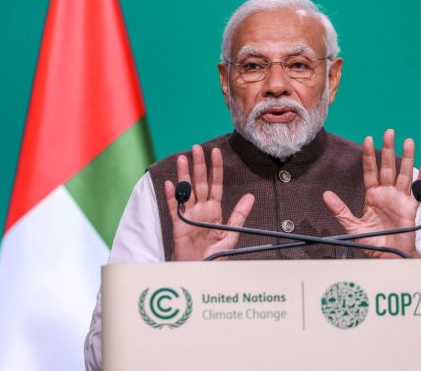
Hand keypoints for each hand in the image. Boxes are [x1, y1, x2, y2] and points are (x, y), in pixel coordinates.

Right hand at [164, 145, 254, 260]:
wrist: (201, 272)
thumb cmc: (214, 256)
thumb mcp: (230, 235)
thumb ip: (239, 215)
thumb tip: (250, 197)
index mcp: (213, 210)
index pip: (215, 185)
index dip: (215, 169)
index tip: (215, 152)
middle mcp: (200, 210)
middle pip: (200, 183)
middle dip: (199, 165)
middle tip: (197, 148)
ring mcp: (189, 216)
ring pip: (186, 191)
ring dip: (183, 175)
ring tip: (182, 159)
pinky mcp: (178, 226)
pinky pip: (174, 209)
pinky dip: (171, 197)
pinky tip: (170, 184)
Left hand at [323, 129, 420, 257]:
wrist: (388, 257)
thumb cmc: (371, 242)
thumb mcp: (352, 226)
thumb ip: (340, 210)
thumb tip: (326, 195)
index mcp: (373, 195)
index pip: (370, 170)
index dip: (369, 155)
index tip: (368, 139)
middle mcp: (387, 193)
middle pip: (388, 167)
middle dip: (388, 150)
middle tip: (389, 132)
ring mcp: (400, 199)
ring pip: (404, 174)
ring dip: (407, 158)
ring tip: (408, 141)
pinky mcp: (411, 208)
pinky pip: (418, 192)